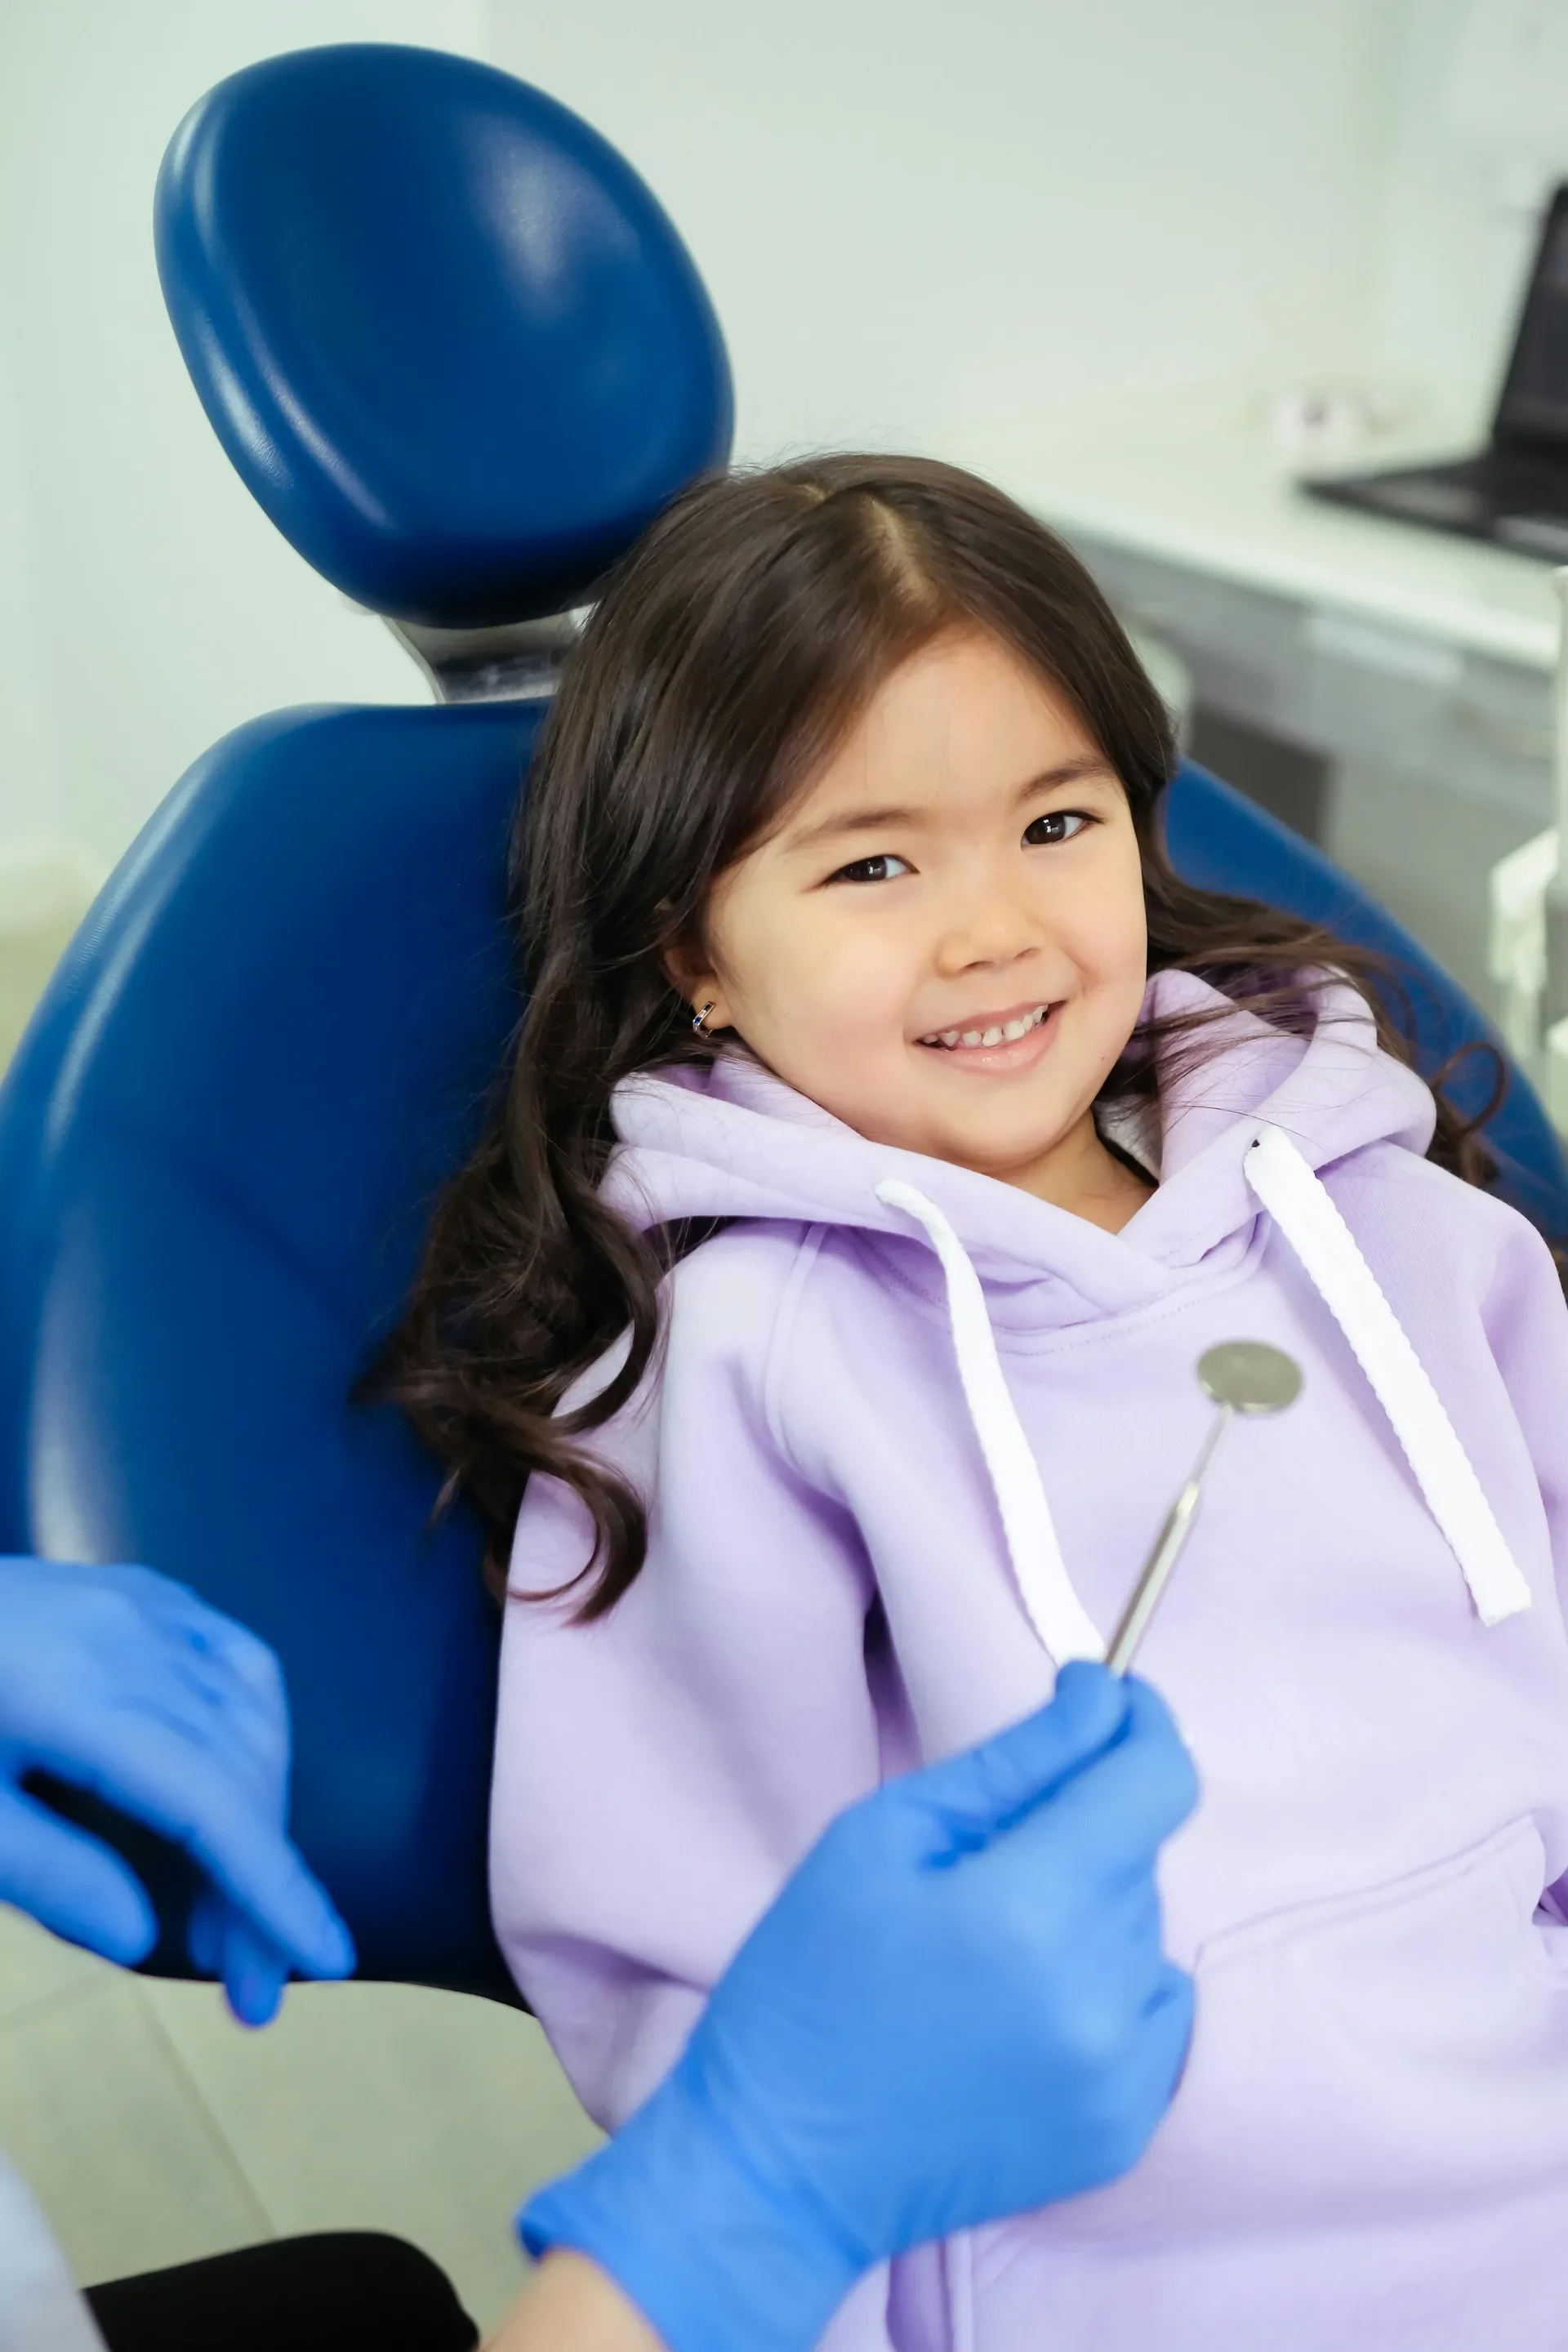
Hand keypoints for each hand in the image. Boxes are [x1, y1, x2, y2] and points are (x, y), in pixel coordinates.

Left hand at [0, 1556, 353, 2021]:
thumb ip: (48, 1871)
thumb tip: (147, 1935)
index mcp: (78, 1696)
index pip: (213, 1804)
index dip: (276, 1888)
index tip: (325, 1964)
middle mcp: (130, 1637)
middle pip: (240, 1770)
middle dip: (259, 1882)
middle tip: (248, 1983)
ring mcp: (139, 1604)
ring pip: (251, 1714)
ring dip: (261, 1811)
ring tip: (234, 1902)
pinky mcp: (135, 1591)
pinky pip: (232, 1655)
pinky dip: (255, 1727)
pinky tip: (239, 1778)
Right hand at [520, 1664, 1197, 2351]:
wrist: (781, 2167)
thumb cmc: (808, 1982)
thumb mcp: (879, 1837)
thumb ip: (1011, 1762)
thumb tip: (1104, 1702)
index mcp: (1030, 1909)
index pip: (1156, 1782)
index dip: (1138, 1724)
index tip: (1105, 1701)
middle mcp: (1098, 1994)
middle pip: (1139, 1852)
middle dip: (1079, 1824)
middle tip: (983, 1856)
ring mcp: (1121, 2074)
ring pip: (1145, 1926)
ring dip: (1089, 1905)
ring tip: (990, 1944)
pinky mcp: (1126, 2128)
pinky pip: (1155, 2007)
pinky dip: (1108, 1983)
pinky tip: (1024, 2003)